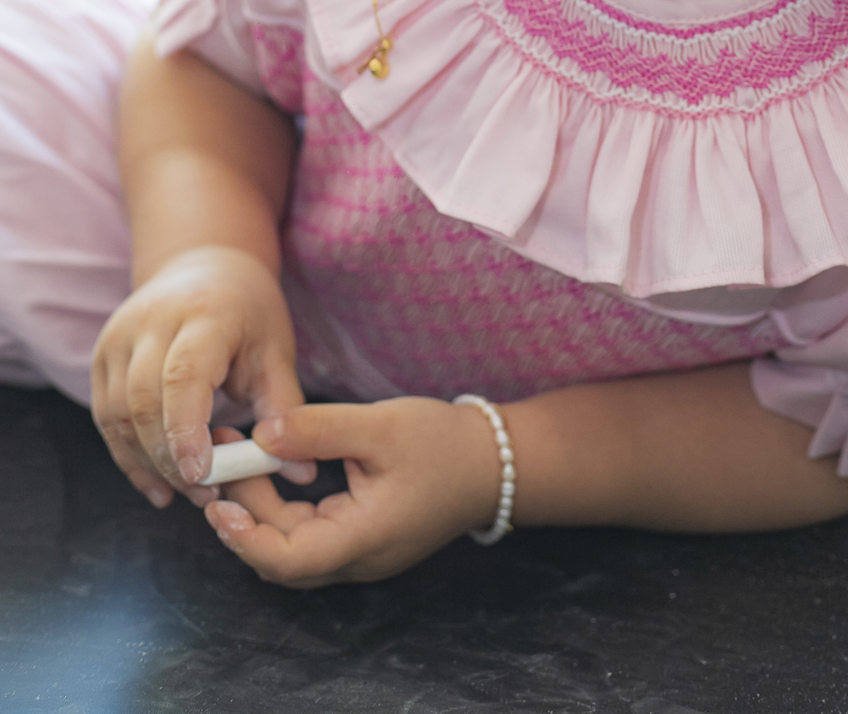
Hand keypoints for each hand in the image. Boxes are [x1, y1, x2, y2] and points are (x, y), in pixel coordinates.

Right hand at [90, 245, 314, 508]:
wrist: (206, 265)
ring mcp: (119, 336)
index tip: (202, 477)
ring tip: (186, 493)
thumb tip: (302, 473)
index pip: (183, 376)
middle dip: (170, 459)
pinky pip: (105, 417)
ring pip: (117, 415)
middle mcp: (152, 321)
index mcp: (204, 314)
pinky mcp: (102, 355)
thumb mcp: (275, 350)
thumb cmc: (248, 312)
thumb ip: (284, 410)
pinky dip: (128, 456)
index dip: (186, 431)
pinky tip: (158, 483)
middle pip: (144, 402)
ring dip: (148, 463)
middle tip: (205, 496)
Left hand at [204, 398, 501, 586]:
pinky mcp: (362, 539)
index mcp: (364, 539)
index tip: (217, 500)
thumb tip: (262, 432)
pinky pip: (309, 534)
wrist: (493, 462)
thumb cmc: (444, 443)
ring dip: (260, 508)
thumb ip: (320, 429)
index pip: (287, 559)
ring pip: (292, 546)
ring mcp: (360, 554)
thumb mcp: (381, 425)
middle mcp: (357, 559)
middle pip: (281, 555)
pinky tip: (272, 466)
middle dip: (242, 512)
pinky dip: (283, 508)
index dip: (244, 536)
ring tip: (239, 455)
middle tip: (220, 458)